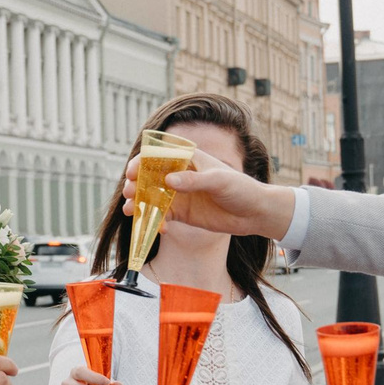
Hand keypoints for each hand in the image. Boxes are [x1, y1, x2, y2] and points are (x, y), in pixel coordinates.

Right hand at [119, 147, 296, 238]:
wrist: (255, 213)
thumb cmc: (242, 188)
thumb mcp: (220, 181)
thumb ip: (194, 180)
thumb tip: (169, 180)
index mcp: (188, 159)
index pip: (158, 155)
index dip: (141, 162)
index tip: (132, 172)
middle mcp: (179, 175)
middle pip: (148, 177)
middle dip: (134, 184)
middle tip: (129, 193)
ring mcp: (179, 194)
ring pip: (150, 197)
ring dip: (138, 203)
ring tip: (131, 211)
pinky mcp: (181, 213)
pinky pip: (161, 216)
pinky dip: (155, 222)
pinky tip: (159, 229)